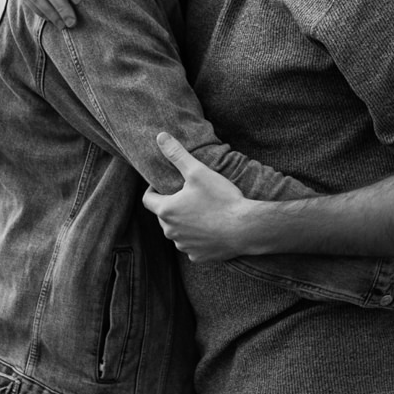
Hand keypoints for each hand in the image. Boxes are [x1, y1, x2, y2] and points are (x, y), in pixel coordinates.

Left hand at [144, 132, 258, 262]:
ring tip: (201, 211)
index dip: (153, 190)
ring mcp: (184, 246)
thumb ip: (177, 154)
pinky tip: (210, 228)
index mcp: (166, 211)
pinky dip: (197, 238)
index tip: (163, 184)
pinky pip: (192, 246)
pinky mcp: (198, 256)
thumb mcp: (198, 171)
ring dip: (184, 223)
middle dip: (171, 205)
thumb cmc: (221, 199)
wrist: (245, 228)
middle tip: (188, 195)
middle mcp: (170, 231)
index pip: (147, 200)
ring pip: (177, 232)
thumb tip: (160, 137)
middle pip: (163, 216)